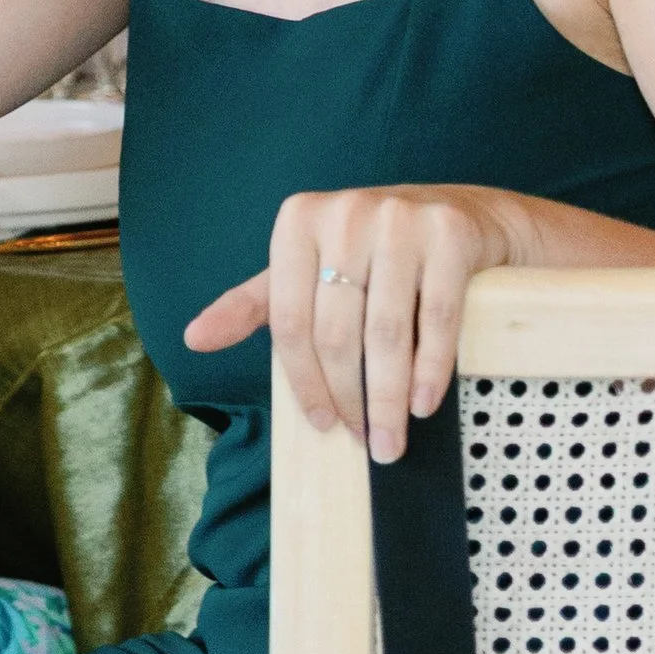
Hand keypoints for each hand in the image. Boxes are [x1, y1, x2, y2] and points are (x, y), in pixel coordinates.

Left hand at [184, 183, 539, 462]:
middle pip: (336, 333)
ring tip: (390, 440)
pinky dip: (429, 370)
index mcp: (298, 221)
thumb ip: (252, 305)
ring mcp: (400, 220)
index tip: (321, 422)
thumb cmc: (371, 252)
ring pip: (384, 333)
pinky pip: (435, 318)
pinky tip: (424, 404)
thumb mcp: (306, 270)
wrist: (460, 214)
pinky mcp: (449, 233)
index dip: (304, 381)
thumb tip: (194, 339)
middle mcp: (346, 213)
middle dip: (349, 399)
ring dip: (388, 399)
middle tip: (364, 440)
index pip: (289, 321)